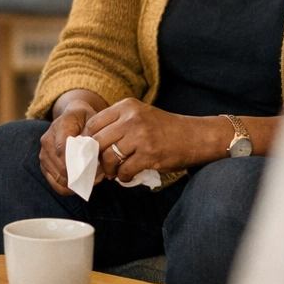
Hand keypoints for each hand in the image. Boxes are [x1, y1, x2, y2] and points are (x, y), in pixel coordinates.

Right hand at [39, 100, 97, 194]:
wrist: (70, 116)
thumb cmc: (85, 120)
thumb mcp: (93, 121)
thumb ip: (93, 137)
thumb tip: (93, 157)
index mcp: (61, 125)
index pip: (64, 148)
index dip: (77, 164)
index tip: (93, 171)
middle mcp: (47, 139)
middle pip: (61, 166)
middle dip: (80, 176)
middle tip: (97, 178)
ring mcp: (43, 153)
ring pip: (58, 177)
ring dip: (75, 183)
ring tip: (90, 180)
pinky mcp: (43, 165)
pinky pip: (54, 183)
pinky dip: (68, 188)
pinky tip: (79, 184)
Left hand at [86, 99, 216, 180]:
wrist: (195, 136)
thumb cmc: (165, 129)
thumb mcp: (140, 115)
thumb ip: (117, 123)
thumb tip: (90, 142)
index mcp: (127, 106)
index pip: (93, 123)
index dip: (87, 140)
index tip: (89, 151)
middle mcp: (132, 118)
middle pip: (98, 141)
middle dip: (96, 157)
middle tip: (100, 166)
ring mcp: (141, 136)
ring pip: (109, 157)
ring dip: (109, 170)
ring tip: (114, 172)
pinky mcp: (150, 154)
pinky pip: (125, 170)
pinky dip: (123, 177)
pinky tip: (127, 175)